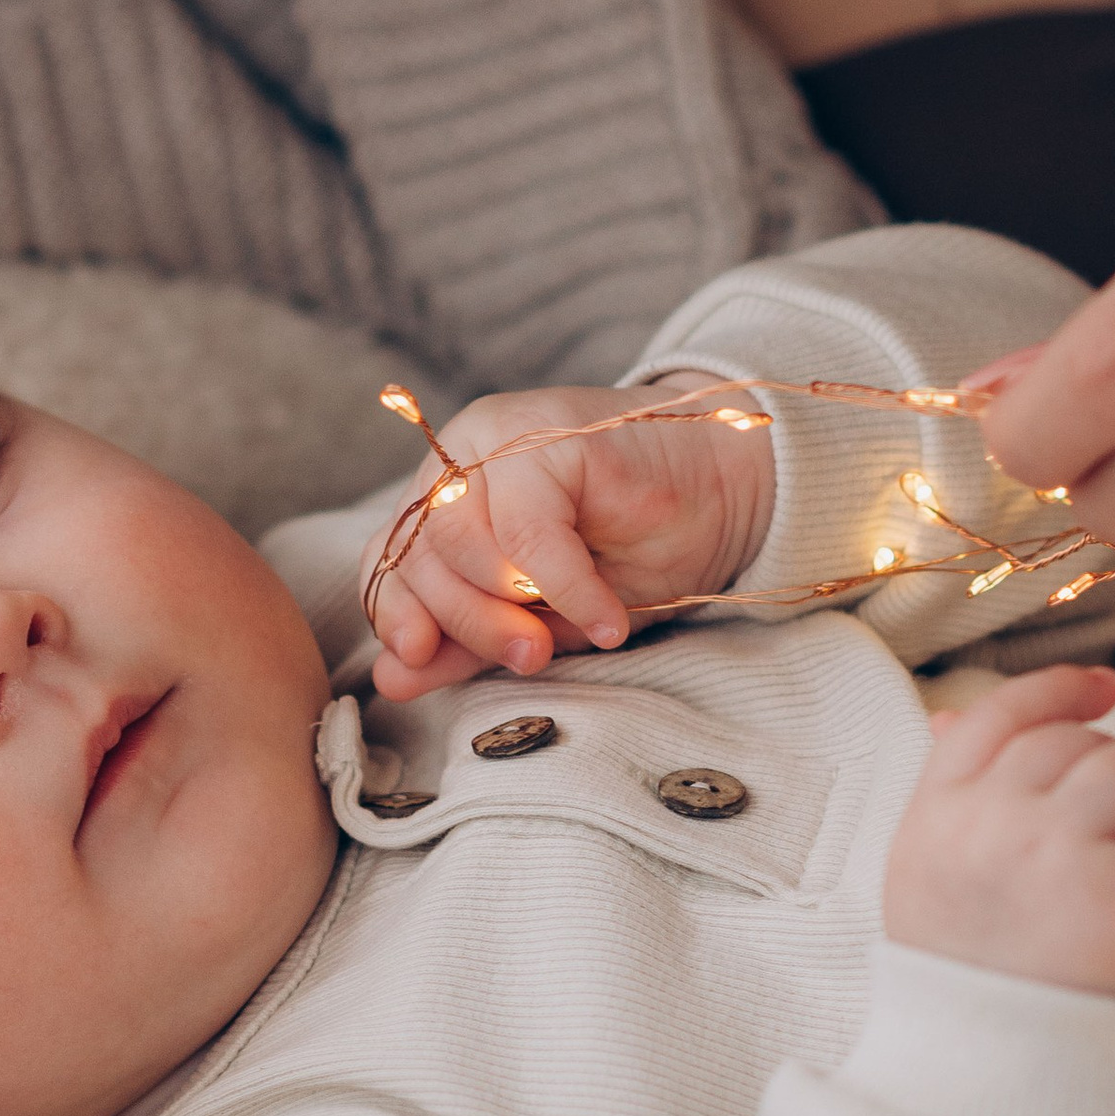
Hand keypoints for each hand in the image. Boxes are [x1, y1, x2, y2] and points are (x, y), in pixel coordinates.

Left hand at [363, 374, 773, 700]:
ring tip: (563, 638)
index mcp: (448, 491)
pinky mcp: (552, 434)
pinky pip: (531, 532)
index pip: (386, 557)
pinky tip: (606, 622)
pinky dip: (566, 589)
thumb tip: (389, 681)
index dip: (396, 614)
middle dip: (465, 622)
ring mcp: (502, 436)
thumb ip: (468, 641)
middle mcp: (463, 456)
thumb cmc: (634, 550)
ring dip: (507, 606)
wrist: (728, 490)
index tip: (418, 662)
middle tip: (527, 659)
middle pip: (418, 552)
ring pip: (461, 540)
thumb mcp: (542, 614)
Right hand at [886, 663, 1114, 998]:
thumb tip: (946, 719)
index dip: (1056, 690)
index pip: (996, 717)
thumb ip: (948, 802)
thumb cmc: (980, 998)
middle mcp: (990, 824)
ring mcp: (1055, 852)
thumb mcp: (929, 885)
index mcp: (936, 821)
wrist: (998, 1100)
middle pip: (1085, 745)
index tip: (1103, 688)